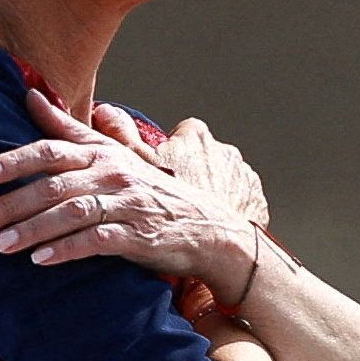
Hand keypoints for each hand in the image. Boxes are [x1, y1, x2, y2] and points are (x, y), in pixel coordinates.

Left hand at [0, 88, 251, 295]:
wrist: (206, 228)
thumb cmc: (149, 190)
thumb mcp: (112, 154)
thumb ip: (71, 129)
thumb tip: (31, 96)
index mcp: (103, 153)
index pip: (53, 149)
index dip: (17, 160)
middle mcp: (114, 174)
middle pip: (54, 185)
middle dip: (11, 204)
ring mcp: (128, 205)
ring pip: (72, 212)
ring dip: (33, 229)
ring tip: (0, 246)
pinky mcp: (139, 236)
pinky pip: (98, 241)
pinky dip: (67, 249)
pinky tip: (41, 260)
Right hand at [91, 103, 269, 227]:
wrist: (218, 249)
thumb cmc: (175, 213)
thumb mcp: (138, 171)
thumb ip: (121, 136)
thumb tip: (105, 112)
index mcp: (194, 138)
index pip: (177, 135)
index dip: (166, 154)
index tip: (161, 172)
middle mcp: (223, 150)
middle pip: (199, 155)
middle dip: (187, 171)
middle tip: (174, 195)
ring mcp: (242, 173)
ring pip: (219, 176)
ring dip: (208, 189)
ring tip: (192, 212)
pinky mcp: (254, 196)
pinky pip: (239, 195)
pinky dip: (227, 205)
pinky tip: (211, 220)